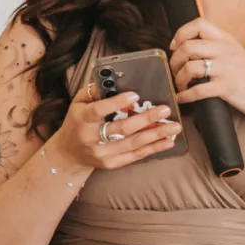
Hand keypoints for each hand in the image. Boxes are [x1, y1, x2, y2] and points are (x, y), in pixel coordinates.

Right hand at [51, 85, 181, 170]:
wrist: (69, 154)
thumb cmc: (77, 122)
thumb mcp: (78, 103)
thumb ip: (94, 92)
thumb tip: (112, 81)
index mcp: (82, 120)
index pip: (99, 110)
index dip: (116, 103)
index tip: (135, 95)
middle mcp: (92, 138)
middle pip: (122, 129)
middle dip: (146, 119)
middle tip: (165, 110)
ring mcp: (103, 153)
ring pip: (133, 144)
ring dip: (156, 134)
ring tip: (174, 126)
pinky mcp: (112, 164)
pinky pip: (136, 156)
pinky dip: (154, 148)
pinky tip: (168, 141)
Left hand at [169, 18, 244, 117]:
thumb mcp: (236, 53)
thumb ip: (217, 47)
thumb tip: (190, 46)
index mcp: (227, 40)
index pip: (198, 24)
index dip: (181, 33)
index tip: (175, 46)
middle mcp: (225, 51)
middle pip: (188, 46)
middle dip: (175, 60)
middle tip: (175, 70)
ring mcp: (226, 69)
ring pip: (190, 67)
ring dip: (179, 79)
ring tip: (180, 85)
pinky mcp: (227, 87)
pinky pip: (198, 90)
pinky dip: (185, 95)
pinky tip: (183, 98)